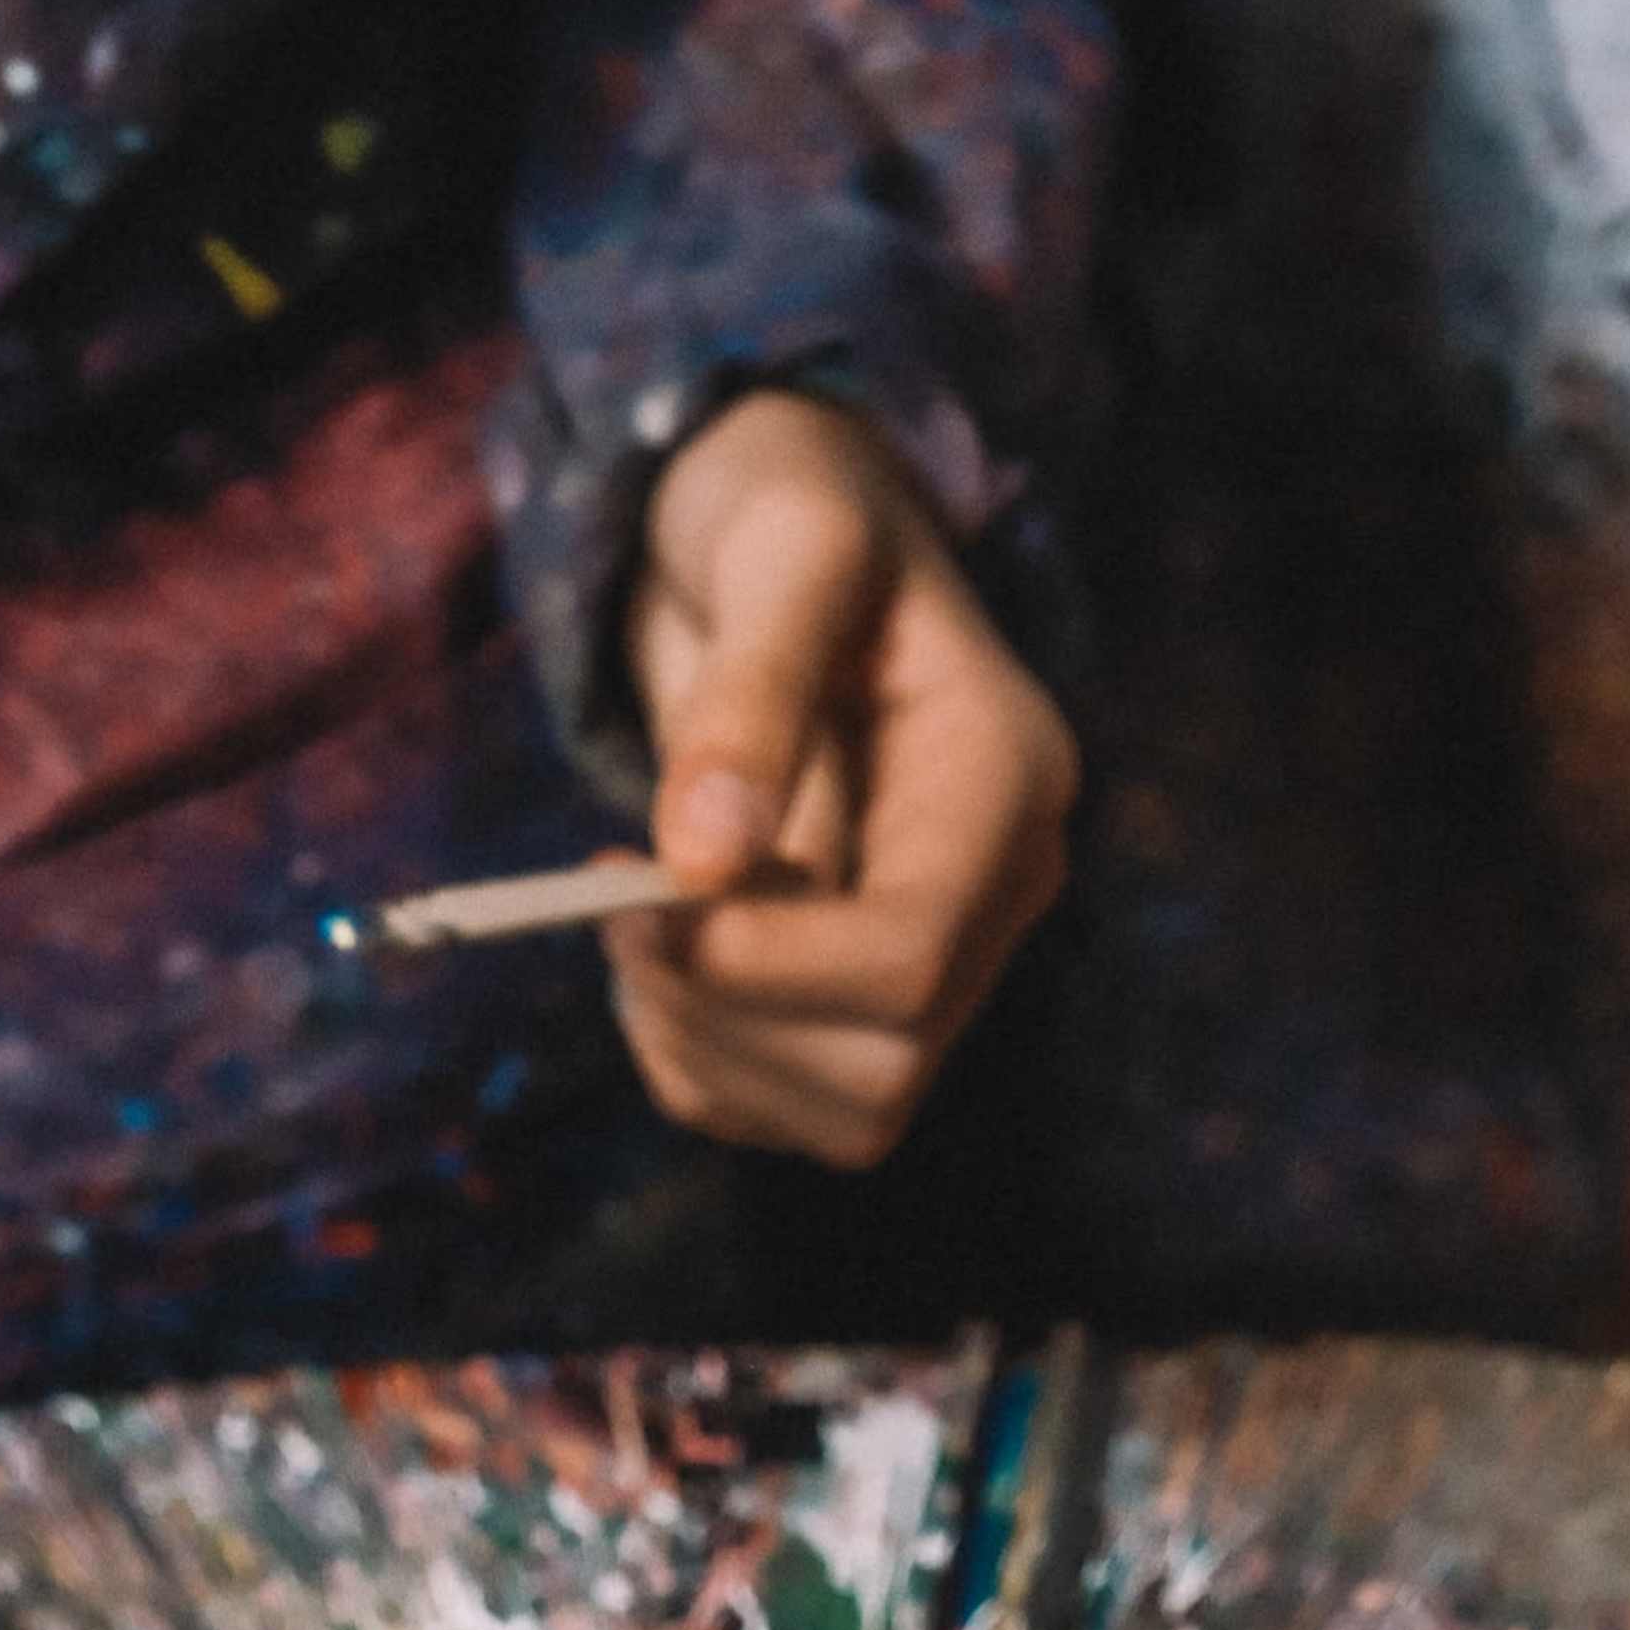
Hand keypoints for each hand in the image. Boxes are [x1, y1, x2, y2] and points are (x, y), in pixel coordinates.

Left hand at [611, 388, 1078, 1166]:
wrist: (785, 549)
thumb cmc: (793, 515)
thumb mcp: (778, 548)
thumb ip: (752, 690)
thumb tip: (704, 857)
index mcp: (1007, 782)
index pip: (910, 958)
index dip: (764, 964)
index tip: (642, 895)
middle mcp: (996, 896)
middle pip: (882, 1068)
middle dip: (724, 1011)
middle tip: (622, 903)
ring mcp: (942, 967)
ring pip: (841, 1114)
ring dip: (700, 1046)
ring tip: (630, 919)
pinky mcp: (868, 1007)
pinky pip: (781, 1109)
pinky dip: (690, 1060)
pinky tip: (653, 957)